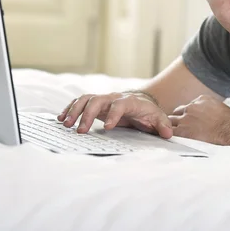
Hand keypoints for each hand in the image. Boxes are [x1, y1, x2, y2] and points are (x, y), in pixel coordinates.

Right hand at [57, 92, 172, 138]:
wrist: (140, 101)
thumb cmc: (148, 112)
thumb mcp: (158, 118)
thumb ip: (163, 125)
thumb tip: (168, 133)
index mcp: (128, 101)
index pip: (119, 105)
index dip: (114, 115)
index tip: (108, 127)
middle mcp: (113, 97)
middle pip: (97, 100)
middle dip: (87, 114)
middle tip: (79, 130)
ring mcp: (102, 99)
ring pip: (85, 99)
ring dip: (74, 110)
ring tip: (65, 124)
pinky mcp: (94, 103)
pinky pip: (79, 102)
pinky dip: (69, 109)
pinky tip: (61, 119)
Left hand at [168, 95, 229, 144]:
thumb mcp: (221, 110)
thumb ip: (211, 112)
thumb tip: (211, 121)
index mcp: (202, 100)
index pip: (188, 107)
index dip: (186, 116)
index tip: (189, 123)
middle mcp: (191, 107)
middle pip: (177, 113)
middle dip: (177, 121)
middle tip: (179, 130)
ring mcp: (185, 119)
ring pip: (171, 122)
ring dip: (172, 128)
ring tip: (172, 137)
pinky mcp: (182, 131)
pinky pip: (171, 134)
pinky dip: (170, 137)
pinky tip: (170, 142)